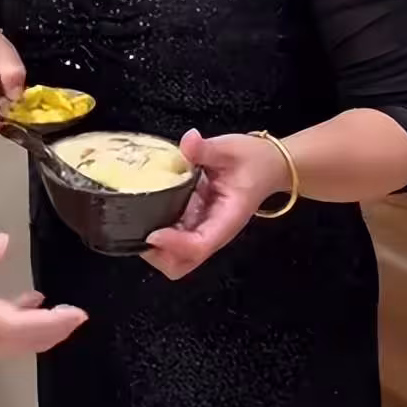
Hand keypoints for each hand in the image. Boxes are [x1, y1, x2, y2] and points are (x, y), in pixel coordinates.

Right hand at [0, 233, 86, 355]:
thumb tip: (6, 245)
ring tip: (61, 314)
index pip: (18, 326)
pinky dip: (20, 325)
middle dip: (51, 333)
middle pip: (20, 343)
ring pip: (10, 343)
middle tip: (76, 316)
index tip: (74, 314)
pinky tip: (29, 302)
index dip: (49, 324)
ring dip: (38, 333)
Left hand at [142, 129, 290, 280]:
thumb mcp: (230, 149)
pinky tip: (147, 211)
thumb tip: (188, 142)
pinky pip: (173, 238)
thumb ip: (206, 149)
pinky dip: (158, 233)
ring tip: (138, 222)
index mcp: (226, 219)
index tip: (152, 233)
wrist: (268, 165)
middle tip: (138, 231)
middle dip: (159, 255)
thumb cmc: (253, 160)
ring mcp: (202, 229)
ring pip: (175, 257)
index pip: (199, 246)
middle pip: (183, 264)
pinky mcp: (194, 222)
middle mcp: (213, 231)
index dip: (174, 245)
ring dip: (155, 247)